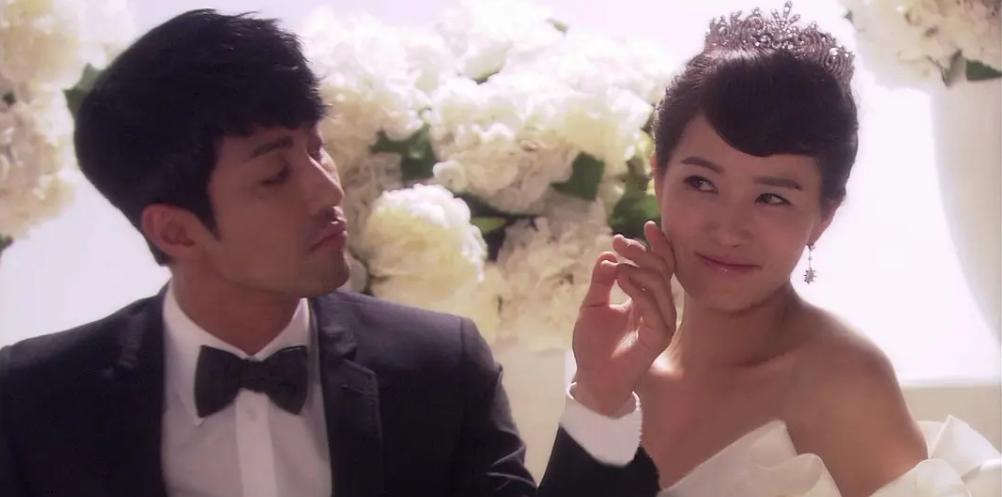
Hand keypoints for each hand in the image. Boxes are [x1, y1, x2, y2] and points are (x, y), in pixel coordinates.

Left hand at [572, 221, 677, 415]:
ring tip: (619, 264)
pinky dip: (639, 291)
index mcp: (646, 299)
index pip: (660, 267)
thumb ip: (601, 281)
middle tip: (621, 242)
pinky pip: (654, 309)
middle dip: (643, 252)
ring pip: (661, 286)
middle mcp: (658, 309)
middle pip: (662, 271)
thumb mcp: (592, 305)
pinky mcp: (657, 338)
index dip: (657, 246)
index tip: (646, 226)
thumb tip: (608, 255)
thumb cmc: (593, 345)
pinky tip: (622, 279)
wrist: (591, 378)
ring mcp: (661, 323)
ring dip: (640, 269)